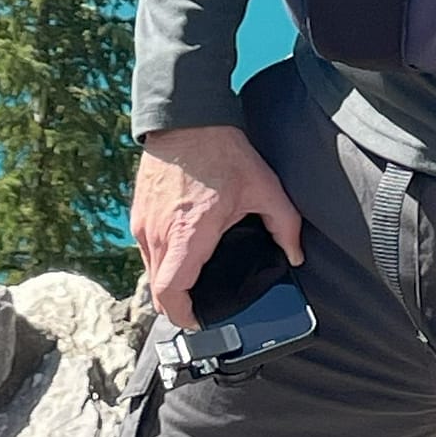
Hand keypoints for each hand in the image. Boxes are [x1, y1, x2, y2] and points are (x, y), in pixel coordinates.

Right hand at [132, 124, 304, 328]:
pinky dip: (161, 257)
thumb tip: (296, 254)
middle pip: (158, 291)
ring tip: (194, 277)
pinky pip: (145, 248)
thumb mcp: (262, 187)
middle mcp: (157, 235)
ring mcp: (143, 223)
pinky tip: (182, 248)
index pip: (170, 296)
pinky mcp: (138, 211)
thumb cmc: (221, 151)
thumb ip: (284, 224)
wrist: (186, 116)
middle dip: (178, 303)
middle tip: (202, 304)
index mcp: (186, 237)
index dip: (183, 317)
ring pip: (150, 270)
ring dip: (168, 280)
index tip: (200, 320)